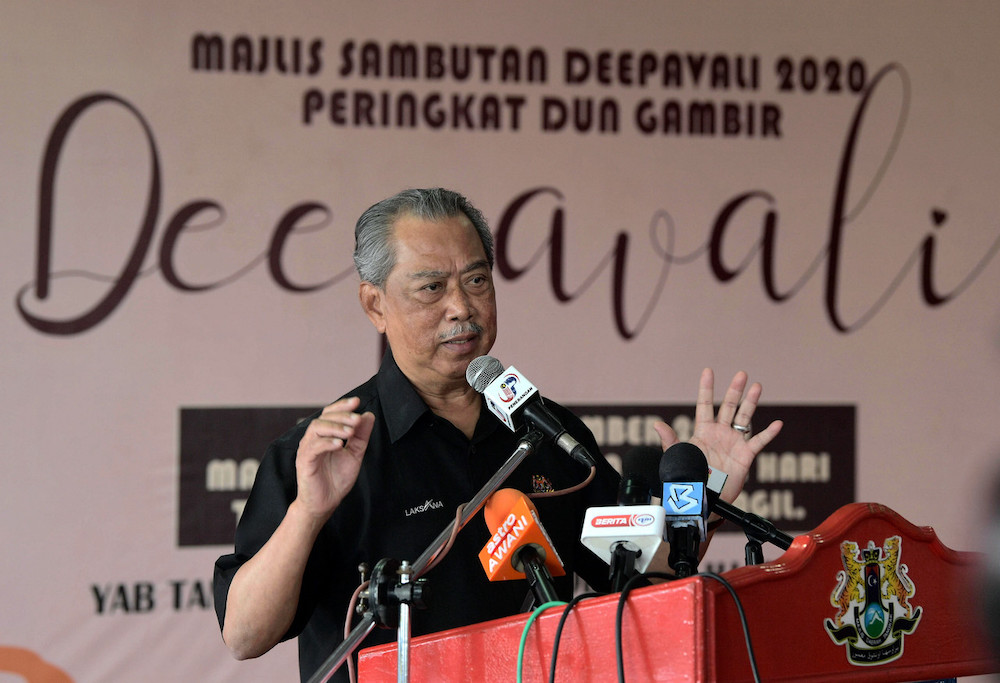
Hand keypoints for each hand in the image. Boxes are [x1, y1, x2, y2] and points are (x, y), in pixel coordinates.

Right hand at [294, 396, 374, 519]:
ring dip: (334, 427)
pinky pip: (313, 448)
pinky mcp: (304, 462)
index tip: (357, 401)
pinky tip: (339, 444)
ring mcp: (307, 449)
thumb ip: (361, 436)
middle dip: (341, 416)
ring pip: (316, 429)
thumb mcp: (355, 454)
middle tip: (356, 419)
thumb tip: (368, 415)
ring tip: (350, 432)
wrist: (325, 503)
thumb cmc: (336, 479)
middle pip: (323, 418)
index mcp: (324, 435)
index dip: (342, 405)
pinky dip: (326, 443)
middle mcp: (313, 439)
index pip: (330, 413)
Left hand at [654, 368, 781, 503]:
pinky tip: (777, 424)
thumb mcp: (678, 456)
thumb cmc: (689, 476)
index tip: (708, 371)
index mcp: (703, 430)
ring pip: (744, 418)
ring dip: (751, 402)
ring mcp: (734, 442)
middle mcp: (720, 433)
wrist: (703, 498)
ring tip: (757, 386)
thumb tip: (656, 424)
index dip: (706, 388)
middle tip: (741, 374)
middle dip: (735, 390)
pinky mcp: (745, 455)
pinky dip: (768, 433)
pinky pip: (758, 442)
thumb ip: (670, 440)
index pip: (704, 405)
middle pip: (729, 406)